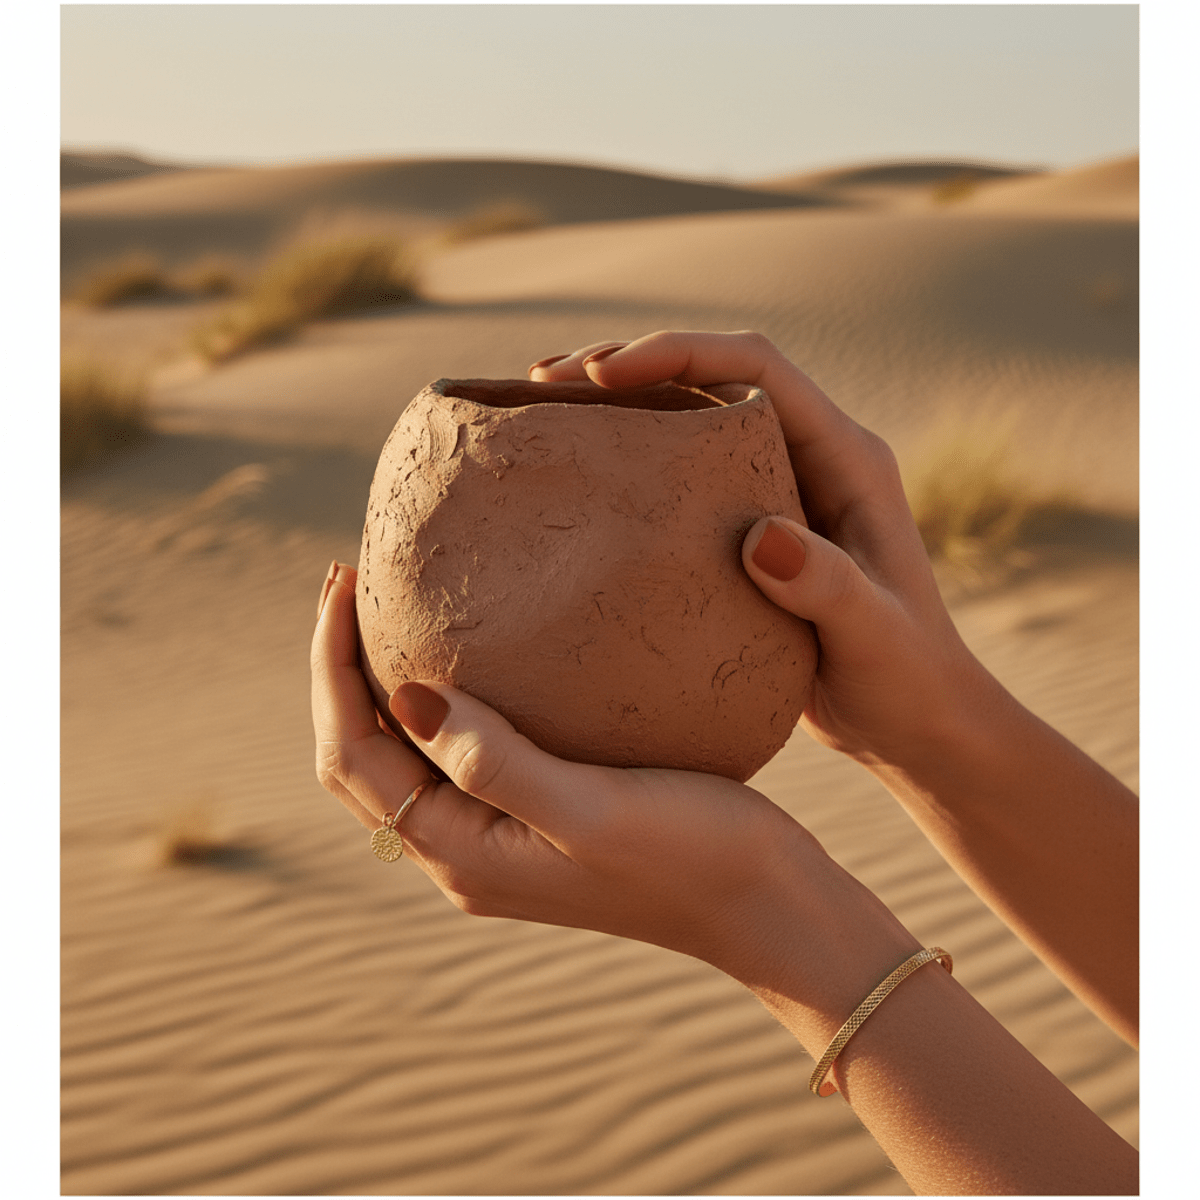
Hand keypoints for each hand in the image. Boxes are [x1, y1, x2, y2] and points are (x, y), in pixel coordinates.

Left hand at [311, 561, 916, 1031]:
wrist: (768, 907)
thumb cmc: (696, 856)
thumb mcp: (593, 809)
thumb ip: (495, 761)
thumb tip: (404, 696)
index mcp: (464, 853)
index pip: (353, 754)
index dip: (332, 668)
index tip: (345, 581)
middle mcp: (466, 853)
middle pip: (362, 757)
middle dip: (342, 669)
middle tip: (352, 579)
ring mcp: (499, 841)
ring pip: (403, 757)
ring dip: (381, 683)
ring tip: (389, 605)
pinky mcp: (537, 822)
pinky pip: (455, 756)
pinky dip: (437, 701)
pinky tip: (467, 654)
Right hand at [530, 332, 988, 769]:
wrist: (914, 723)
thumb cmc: (906, 680)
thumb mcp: (873, 636)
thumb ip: (827, 584)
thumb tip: (758, 537)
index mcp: (847, 457)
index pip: (756, 368)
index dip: (680, 353)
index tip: (605, 372)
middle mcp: (810, 456)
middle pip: (712, 377)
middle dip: (630, 365)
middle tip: (546, 381)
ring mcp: (778, 489)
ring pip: (690, 418)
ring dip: (620, 404)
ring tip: (543, 407)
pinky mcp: (749, 530)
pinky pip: (681, 475)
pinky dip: (630, 462)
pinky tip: (580, 476)